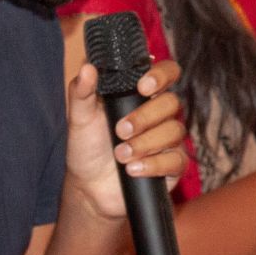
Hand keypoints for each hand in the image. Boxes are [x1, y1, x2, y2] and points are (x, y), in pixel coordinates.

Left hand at [62, 54, 185, 221]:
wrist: (89, 187)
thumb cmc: (88, 147)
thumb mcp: (79, 118)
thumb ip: (81, 92)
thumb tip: (88, 67)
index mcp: (140, 95)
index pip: (167, 72)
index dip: (161, 75)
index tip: (143, 87)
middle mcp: (158, 114)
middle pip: (171, 102)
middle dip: (145, 117)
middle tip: (120, 130)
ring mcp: (168, 139)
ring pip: (174, 131)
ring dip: (145, 143)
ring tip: (120, 155)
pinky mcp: (172, 165)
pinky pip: (176, 160)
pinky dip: (153, 164)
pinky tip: (133, 169)